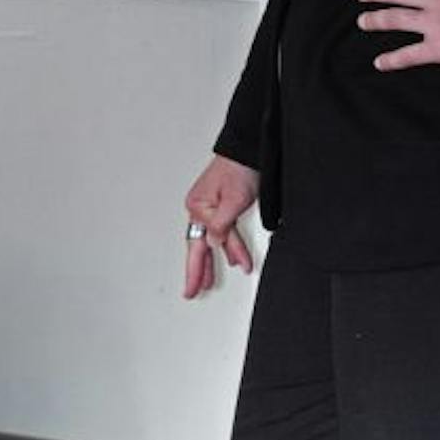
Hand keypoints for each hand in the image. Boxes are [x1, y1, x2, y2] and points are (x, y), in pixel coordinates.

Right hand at [182, 154, 258, 299]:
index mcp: (197, 207)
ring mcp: (209, 205)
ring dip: (220, 258)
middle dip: (200, 270)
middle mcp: (199, 207)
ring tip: (213, 281)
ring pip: (213, 239)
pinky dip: (228, 245)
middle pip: (198, 245)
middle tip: (194, 291)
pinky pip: (222, 230)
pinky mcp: (220, 204)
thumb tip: (213, 244)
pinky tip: (231, 257)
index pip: (197, 246)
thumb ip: (222, 226)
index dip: (195, 271)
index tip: (191, 289)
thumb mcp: (234, 201)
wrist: (248, 149)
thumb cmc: (239, 168)